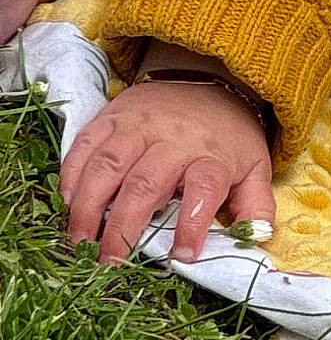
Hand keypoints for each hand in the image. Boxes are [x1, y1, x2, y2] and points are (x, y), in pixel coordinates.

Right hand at [58, 65, 273, 264]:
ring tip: (79, 239)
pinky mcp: (115, 114)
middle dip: (122, 227)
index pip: (205, 189)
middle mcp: (175, 139)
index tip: (182, 256)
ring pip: (108, 164)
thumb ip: (256, 206)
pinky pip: (87, 142)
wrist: (210, 78)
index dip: (193, 224)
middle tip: (108, 261)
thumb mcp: (254, 167)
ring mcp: (141, 124)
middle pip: (145, 184)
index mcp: (213, 156)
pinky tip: (66, 199)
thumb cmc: (228, 135)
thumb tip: (255, 242)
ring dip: (88, 205)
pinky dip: (72, 171)